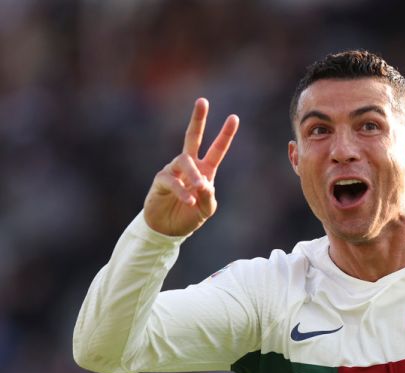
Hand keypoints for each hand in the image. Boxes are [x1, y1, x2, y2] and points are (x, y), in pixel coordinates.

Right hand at [144, 99, 238, 235]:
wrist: (168, 229)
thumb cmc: (189, 216)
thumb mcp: (206, 209)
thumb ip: (209, 197)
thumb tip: (204, 184)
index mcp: (205, 170)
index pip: (216, 149)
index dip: (225, 134)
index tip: (234, 117)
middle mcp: (189, 166)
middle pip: (192, 137)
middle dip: (198, 119)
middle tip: (203, 101)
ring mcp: (174, 171)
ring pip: (184, 161)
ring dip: (193, 173)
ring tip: (200, 186)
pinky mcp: (161, 181)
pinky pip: (172, 180)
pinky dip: (182, 191)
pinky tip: (189, 201)